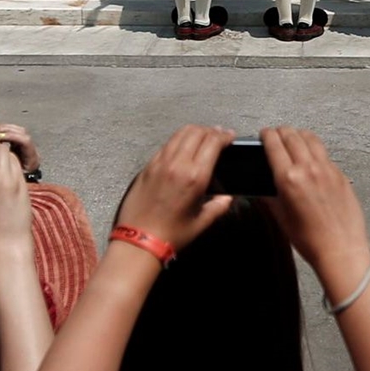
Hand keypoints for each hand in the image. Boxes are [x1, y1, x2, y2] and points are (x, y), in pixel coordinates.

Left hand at [114, 126, 233, 253]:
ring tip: (202, 137)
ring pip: (179, 134)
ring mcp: (160, 162)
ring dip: (194, 132)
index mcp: (195, 176)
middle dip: (210, 130)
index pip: (212, 142)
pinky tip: (182, 149)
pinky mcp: (148, 166)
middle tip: (218, 136)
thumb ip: (218, 206)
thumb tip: (227, 198)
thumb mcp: (201, 222)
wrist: (139, 239)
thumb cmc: (173, 234)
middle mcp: (177, 163)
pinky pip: (166, 145)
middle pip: (196, 132)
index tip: (230, 136)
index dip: (224, 136)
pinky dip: (178, 141)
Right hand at [261, 128, 369, 298]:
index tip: (264, 134)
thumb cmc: (310, 239)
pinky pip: (324, 152)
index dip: (267, 135)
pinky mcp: (340, 174)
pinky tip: (311, 155)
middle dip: (281, 131)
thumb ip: (269, 198)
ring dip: (299, 134)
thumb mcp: (282, 218)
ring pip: (311, 138)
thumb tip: (262, 189)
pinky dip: (314, 148)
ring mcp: (327, 169)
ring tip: (293, 138)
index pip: (274, 144)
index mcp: (289, 179)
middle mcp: (308, 168)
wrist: (341, 249)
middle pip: (292, 136)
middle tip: (276, 134)